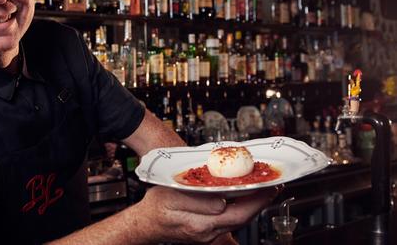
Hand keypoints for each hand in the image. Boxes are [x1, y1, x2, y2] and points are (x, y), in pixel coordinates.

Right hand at [131, 186, 278, 243]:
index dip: (257, 200)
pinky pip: (231, 221)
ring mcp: (209, 235)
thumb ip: (196, 200)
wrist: (146, 225)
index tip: (269, 186)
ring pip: (238, 220)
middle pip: (243, 218)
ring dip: (253, 205)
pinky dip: (241, 209)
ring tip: (264, 189)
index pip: (239, 213)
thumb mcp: (170, 196)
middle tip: (274, 185)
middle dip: (261, 202)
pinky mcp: (209, 233)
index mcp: (200, 225)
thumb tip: (221, 201)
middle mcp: (208, 233)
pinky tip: (245, 199)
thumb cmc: (156, 208)